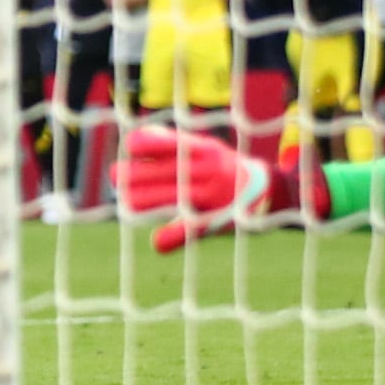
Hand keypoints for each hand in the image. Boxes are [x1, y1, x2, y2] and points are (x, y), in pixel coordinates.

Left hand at [119, 125, 282, 253]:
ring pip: (176, 198)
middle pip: (168, 172)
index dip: (147, 145)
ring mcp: (215, 196)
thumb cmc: (224, 166)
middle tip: (114, 177)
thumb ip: (172, 145)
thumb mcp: (204, 148)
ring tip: (125, 203)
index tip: (128, 148)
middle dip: (137, 175)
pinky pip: (193, 229)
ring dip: (146, 201)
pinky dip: (174, 237)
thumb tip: (134, 141)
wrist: (269, 190)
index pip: (172, 143)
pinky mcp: (218, 221)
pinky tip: (157, 243)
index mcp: (205, 150)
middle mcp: (210, 171)